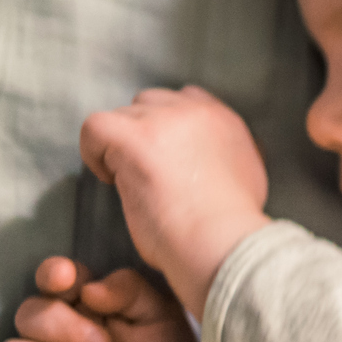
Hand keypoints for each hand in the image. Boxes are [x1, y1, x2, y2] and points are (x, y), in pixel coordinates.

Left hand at [79, 86, 269, 319]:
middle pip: (149, 103)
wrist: (222, 243)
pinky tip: (111, 180)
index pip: (186, 98)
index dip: (166, 128)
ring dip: (119, 149)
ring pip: (121, 117)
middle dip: (141, 136)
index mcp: (223, 120)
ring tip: (131, 184)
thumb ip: (226, 157)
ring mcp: (165, 121)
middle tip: (145, 174)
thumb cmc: (228, 229)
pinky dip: (94, 152)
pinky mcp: (135, 138)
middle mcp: (196, 112)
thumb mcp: (247, 180)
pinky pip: (95, 128)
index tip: (164, 159)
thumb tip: (208, 161)